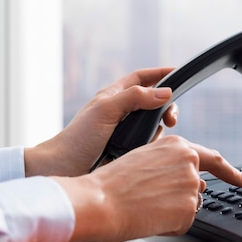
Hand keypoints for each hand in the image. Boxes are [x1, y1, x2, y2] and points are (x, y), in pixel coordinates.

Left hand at [25, 68, 178, 176]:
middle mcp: (121, 112)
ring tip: (148, 141)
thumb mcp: (106, 110)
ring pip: (154, 125)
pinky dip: (152, 146)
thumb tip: (165, 92)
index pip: (141, 78)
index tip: (177, 71)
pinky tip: (146, 153)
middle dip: (166, 107)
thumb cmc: (78, 139)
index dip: (159, 73)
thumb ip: (135, 97)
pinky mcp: (128, 151)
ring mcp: (125, 132)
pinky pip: (149, 144)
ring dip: (157, 131)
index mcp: (113, 96)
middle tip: (171, 120)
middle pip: (153, 102)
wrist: (64, 170)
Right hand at [52, 135, 241, 241]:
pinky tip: (150, 216)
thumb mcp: (145, 157)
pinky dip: (170, 225)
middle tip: (155, 200)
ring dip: (174, 210)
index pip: (213, 160)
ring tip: (147, 204)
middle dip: (183, 197)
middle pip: (198, 188)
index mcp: (179, 147)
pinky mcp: (189, 210)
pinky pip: (184, 223)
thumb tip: (187, 177)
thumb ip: (171, 162)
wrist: (101, 201)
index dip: (231, 172)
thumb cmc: (114, 182)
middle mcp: (190, 164)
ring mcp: (192, 187)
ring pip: (190, 206)